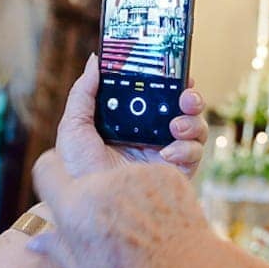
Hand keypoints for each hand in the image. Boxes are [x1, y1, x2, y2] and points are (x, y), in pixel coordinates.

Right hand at [26, 150, 218, 267]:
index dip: (50, 179)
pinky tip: (161, 224)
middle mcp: (103, 182)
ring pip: (121, 179)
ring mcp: (137, 174)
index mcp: (76, 207)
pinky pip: (150, 179)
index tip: (57, 189)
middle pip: (88, 179)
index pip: (47, 170)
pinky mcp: (166, 173)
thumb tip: (33, 242)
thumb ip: (58, 250)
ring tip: (142, 232)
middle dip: (94, 199)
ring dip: (125, 198)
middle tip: (112, 230)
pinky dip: (152, 196)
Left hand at [53, 54, 206, 177]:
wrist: (88, 206)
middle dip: (191, 98)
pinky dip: (186, 149)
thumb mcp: (73, 126)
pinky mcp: (176, 174)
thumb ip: (83, 93)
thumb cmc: (75, 170)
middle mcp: (152, 134)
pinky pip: (194, 155)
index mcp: (131, 120)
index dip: (171, 80)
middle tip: (185, 96)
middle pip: (183, 108)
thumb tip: (95, 61)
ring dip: (192, 122)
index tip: (176, 70)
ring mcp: (166, 153)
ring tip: (176, 127)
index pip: (157, 94)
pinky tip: (168, 154)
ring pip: (195, 129)